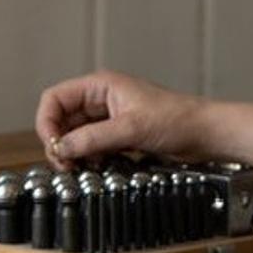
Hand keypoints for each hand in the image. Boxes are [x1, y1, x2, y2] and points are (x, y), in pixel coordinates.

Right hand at [35, 69, 206, 170]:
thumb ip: (93, 138)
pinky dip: (90, 158)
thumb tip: (61, 149)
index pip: (55, 99)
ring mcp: (110, 118)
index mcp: (101, 85)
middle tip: (67, 165)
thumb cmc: (177, 119)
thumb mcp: (131, 128)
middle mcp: (102, 99)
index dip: (47, 123)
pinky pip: (92, 147)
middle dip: (60, 143)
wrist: (204, 133)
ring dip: (75, 153)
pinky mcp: (119, 135)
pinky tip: (100, 167)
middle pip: (62, 120)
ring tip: (83, 167)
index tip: (54, 147)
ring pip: (76, 136)